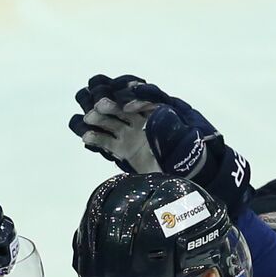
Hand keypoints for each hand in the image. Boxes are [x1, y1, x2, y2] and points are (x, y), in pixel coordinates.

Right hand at [68, 74, 251, 215]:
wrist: (185, 178)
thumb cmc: (189, 156)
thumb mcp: (187, 140)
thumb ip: (172, 128)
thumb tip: (157, 116)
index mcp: (159, 112)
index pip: (145, 99)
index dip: (135, 99)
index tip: (128, 106)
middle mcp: (141, 120)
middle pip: (123, 107)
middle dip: (111, 105)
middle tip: (100, 105)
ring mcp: (131, 134)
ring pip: (111, 122)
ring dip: (99, 118)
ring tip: (88, 118)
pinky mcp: (123, 149)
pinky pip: (107, 142)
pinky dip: (96, 139)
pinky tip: (86, 138)